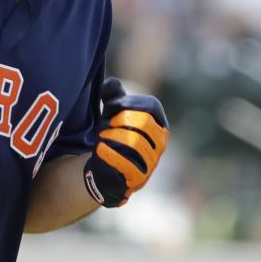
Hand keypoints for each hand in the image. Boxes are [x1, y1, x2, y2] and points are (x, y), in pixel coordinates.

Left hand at [83, 78, 169, 206]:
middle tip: (106, 125)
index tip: (112, 105)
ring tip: (102, 138)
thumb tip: (111, 83)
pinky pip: (127, 164)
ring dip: (113, 137)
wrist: (104, 167)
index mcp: (159, 122)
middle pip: (144, 122)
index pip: (152, 105)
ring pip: (135, 143)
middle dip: (120, 120)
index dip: (130, 102)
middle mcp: (161, 142)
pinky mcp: (140, 178)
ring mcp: (152, 161)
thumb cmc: (112, 135)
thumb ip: (112, 95)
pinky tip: (100, 149)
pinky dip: (110, 154)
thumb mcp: (111, 113)